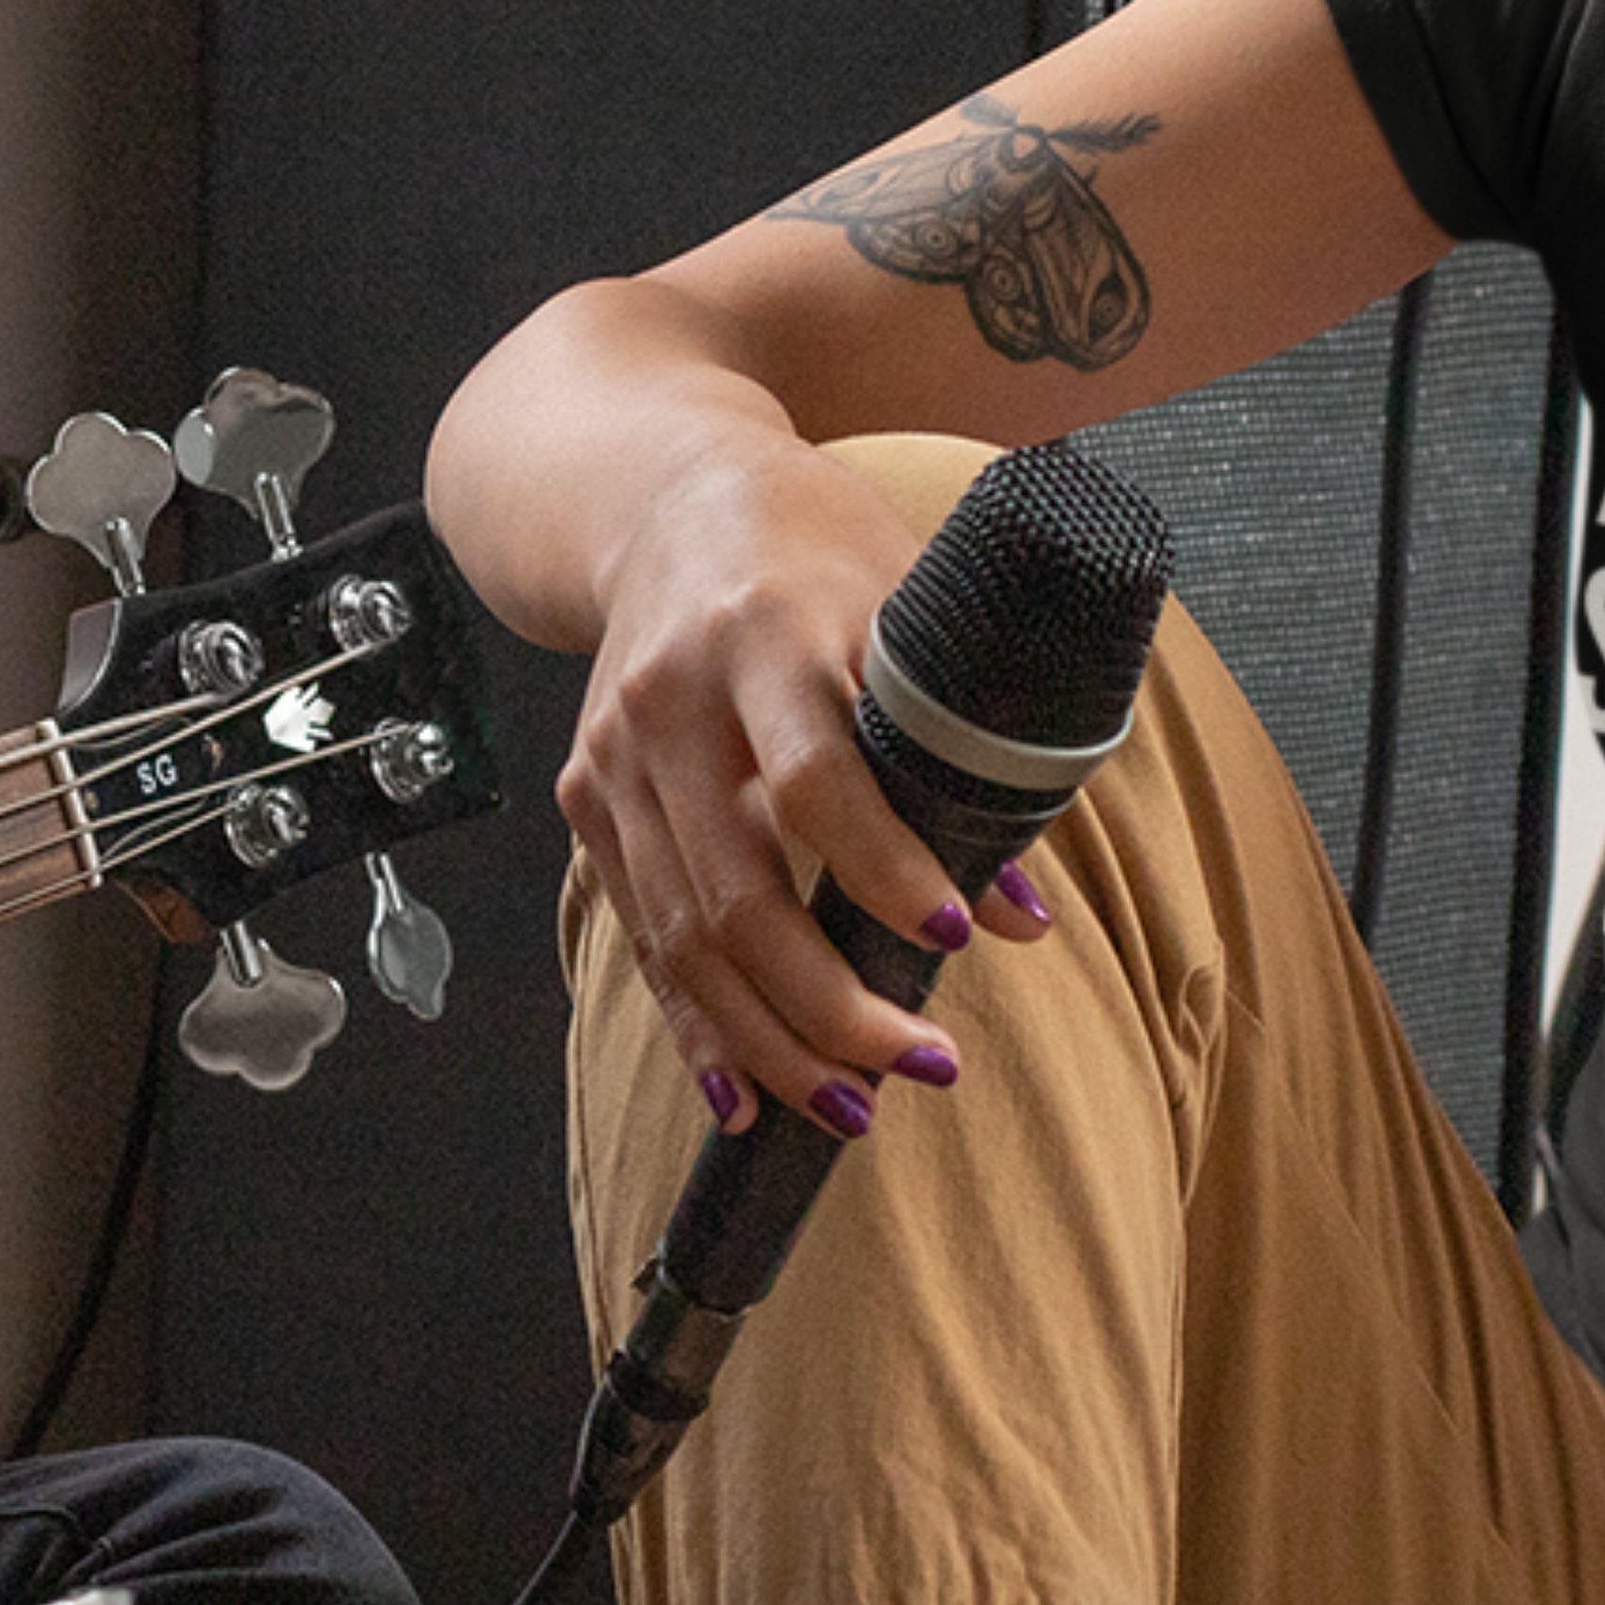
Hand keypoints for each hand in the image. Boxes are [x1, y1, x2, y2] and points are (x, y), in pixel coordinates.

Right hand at [560, 443, 1050, 1126]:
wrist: (661, 497)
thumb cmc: (812, 547)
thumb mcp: (906, 603)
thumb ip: (966, 741)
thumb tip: (1018, 909)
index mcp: (763, 635)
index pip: (817, 779)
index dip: (884, 868)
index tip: (953, 935)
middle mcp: (670, 701)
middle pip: (740, 888)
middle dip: (833, 1001)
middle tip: (928, 1065)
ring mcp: (613, 758)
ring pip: (684, 936)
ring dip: (772, 1041)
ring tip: (855, 1107)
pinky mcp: (585, 799)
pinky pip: (641, 935)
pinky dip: (695, 1025)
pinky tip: (746, 1097)